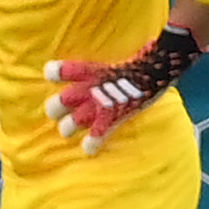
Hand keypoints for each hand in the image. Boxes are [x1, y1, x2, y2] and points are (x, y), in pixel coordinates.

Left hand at [40, 25, 199, 155]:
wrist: (156, 69)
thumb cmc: (142, 62)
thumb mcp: (120, 59)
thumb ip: (108, 67)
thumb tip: (111, 61)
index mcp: (91, 71)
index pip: (63, 71)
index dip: (55, 73)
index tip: (52, 74)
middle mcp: (90, 88)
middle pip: (62, 101)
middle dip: (56, 108)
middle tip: (58, 113)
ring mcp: (100, 103)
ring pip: (73, 122)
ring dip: (68, 127)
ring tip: (67, 131)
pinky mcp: (112, 116)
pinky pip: (98, 133)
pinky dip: (92, 143)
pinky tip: (89, 149)